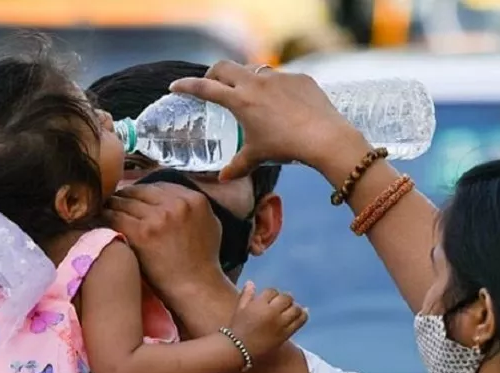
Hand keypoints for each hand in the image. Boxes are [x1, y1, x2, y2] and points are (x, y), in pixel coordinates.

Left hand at [106, 182, 226, 302]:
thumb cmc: (203, 261)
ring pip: (124, 201)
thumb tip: (173, 197)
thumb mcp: (209, 224)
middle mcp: (177, 204)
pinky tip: (101, 222)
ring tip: (104, 211)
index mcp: (194, 199)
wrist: (195, 288)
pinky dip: (106, 218)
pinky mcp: (142, 232)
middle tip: (113, 203)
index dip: (143, 192)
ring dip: (112, 205)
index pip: (159, 186)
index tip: (133, 198)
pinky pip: (115, 217)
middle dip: (125, 196)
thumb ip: (192, 207)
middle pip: (140, 191)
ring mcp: (159, 217)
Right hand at [169, 61, 365, 180]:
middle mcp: (256, 82)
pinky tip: (284, 105)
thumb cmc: (286, 147)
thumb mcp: (257, 157)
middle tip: (212, 83)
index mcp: (239, 99)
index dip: (187, 86)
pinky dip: (276, 89)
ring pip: (254, 70)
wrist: (324, 137)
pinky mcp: (299, 78)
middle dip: (214, 73)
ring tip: (250, 96)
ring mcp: (279, 77)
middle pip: (225, 67)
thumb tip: (224, 178)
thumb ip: (238, 165)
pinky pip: (282, 79)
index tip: (175, 86)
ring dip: (246, 79)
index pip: (204, 87)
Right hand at [228, 282, 308, 360]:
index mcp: (259, 304)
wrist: (240, 350)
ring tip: (291, 308)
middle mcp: (271, 312)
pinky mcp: (286, 334)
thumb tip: (251, 282)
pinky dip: (303, 315)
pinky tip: (303, 312)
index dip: (272, 294)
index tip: (271, 299)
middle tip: (283, 303)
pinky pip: (300, 321)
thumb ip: (246, 295)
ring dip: (295, 306)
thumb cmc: (237, 329)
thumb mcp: (239, 309)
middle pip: (286, 298)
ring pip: (295, 308)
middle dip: (285, 299)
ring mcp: (280, 324)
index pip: (272, 292)